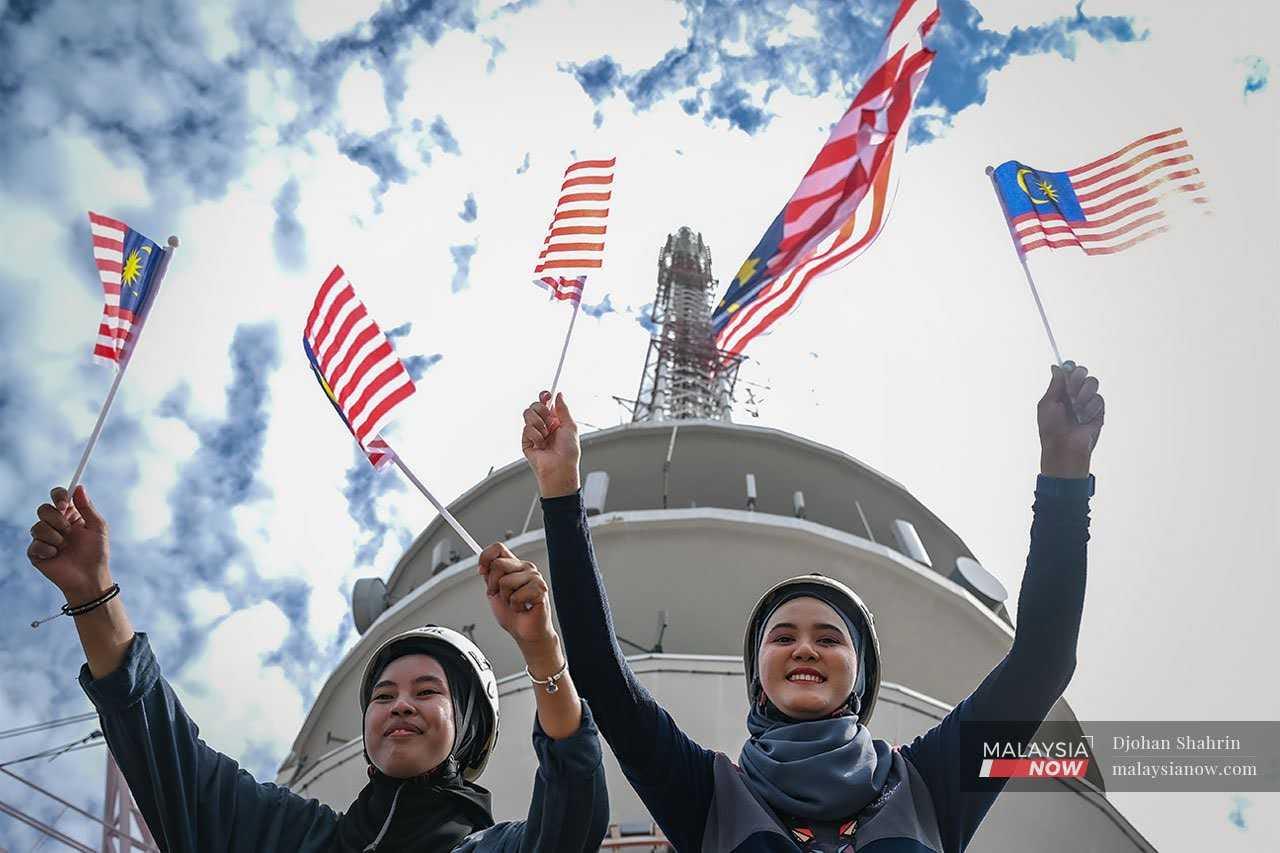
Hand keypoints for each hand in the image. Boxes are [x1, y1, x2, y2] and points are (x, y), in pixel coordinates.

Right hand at [27, 486, 112, 601]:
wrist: (90, 577)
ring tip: (65, 546)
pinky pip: (35, 544)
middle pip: (43, 509)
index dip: (58, 496)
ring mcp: (44, 538)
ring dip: (54, 536)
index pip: (58, 496)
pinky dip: (48, 550)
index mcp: (70, 515)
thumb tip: (79, 487)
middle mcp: (55, 524)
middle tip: (68, 530)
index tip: (65, 504)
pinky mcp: (36, 553)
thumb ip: (87, 507)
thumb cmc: (97, 553)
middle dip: (56, 519)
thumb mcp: (98, 527)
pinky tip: (56, 556)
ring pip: (37, 526)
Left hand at [477, 543, 556, 649]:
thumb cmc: (513, 615)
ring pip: (505, 581)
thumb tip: (484, 565)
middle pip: (498, 564)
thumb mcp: (495, 592)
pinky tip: (524, 608)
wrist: (526, 632)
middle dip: (493, 585)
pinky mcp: (540, 589)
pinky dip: (516, 607)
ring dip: (506, 598)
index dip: (486, 557)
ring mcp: (534, 577)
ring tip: (515, 604)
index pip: (498, 548)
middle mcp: (525, 568)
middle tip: (503, 596)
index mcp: (514, 566)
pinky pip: (516, 596)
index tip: (481, 571)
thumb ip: (490, 576)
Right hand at [522, 391, 579, 497]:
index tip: (546, 395)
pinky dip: (536, 436)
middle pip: (534, 406)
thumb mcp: (570, 426)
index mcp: (555, 421)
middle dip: (541, 411)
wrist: (560, 468)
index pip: (545, 403)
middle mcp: (544, 425)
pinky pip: (526, 429)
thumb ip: (563, 409)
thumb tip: (559, 394)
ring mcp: (534, 433)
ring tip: (546, 436)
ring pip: (528, 414)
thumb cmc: (569, 452)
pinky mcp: (526, 441)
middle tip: (549, 421)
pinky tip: (541, 445)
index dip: (544, 397)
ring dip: (539, 424)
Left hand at [1038, 362, 1103, 478]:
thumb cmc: (1051, 428)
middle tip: (1071, 390)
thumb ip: (1055, 384)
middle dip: (1077, 378)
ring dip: (1083, 393)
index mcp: (1060, 392)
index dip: (1070, 367)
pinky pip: (1099, 398)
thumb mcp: (1047, 404)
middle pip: (1083, 372)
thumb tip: (1056, 367)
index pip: (1069, 371)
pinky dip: (1090, 407)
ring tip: (1076, 409)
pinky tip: (1083, 419)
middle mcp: (1074, 394)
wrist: (1064, 448)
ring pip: (1093, 382)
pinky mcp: (1099, 412)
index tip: (1068, 368)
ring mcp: (1087, 402)